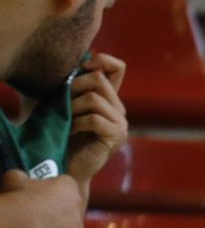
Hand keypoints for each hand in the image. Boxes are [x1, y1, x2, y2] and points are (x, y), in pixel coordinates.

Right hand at [2, 170, 85, 227]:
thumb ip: (23, 177)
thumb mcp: (15, 177)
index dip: (49, 192)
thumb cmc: (18, 196)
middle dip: (57, 212)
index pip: (63, 187)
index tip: (36, 196)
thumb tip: (22, 179)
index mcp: (69, 186)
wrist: (20, 221)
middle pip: (69, 209)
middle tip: (38, 215)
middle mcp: (79, 206)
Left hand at [65, 53, 127, 182]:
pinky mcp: (116, 136)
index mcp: (108, 98)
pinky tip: (71, 131)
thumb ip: (69, 85)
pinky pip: (94, 119)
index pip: (117, 67)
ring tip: (65, 120)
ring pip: (95, 98)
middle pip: (99, 79)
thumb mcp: (62, 104)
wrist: (66, 166)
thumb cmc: (60, 135)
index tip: (82, 67)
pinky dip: (77, 123)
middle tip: (61, 102)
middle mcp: (119, 108)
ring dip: (72, 107)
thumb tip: (70, 64)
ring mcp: (121, 123)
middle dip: (74, 86)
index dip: (102, 60)